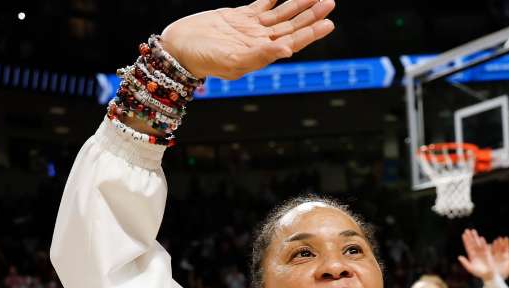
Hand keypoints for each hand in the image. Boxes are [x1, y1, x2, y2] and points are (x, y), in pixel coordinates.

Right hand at [160, 0, 335, 79]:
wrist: (179, 48)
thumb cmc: (203, 60)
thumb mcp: (234, 61)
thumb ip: (262, 56)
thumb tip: (288, 51)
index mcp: (263, 53)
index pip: (294, 41)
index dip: (312, 32)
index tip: (328, 22)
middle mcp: (261, 40)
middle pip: (292, 26)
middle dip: (311, 15)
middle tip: (329, 3)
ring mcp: (251, 28)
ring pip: (281, 13)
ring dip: (298, 4)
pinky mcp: (239, 16)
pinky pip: (262, 3)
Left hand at [457, 229, 495, 280]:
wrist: (488, 275)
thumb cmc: (479, 273)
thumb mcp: (471, 269)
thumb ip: (465, 263)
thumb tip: (459, 257)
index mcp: (471, 256)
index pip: (468, 246)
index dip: (466, 241)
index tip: (463, 234)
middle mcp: (476, 253)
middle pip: (472, 243)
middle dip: (470, 237)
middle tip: (467, 230)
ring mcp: (482, 253)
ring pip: (478, 243)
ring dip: (476, 237)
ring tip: (474, 231)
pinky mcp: (487, 253)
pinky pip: (485, 246)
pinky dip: (483, 243)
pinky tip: (481, 238)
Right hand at [488, 236, 508, 279]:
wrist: (496, 279)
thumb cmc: (504, 275)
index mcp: (506, 256)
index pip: (507, 248)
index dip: (506, 243)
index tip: (506, 238)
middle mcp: (501, 255)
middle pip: (501, 247)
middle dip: (500, 242)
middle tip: (500, 238)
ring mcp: (495, 256)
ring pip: (495, 249)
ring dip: (495, 244)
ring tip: (495, 241)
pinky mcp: (490, 258)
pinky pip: (489, 253)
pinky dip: (489, 249)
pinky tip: (488, 246)